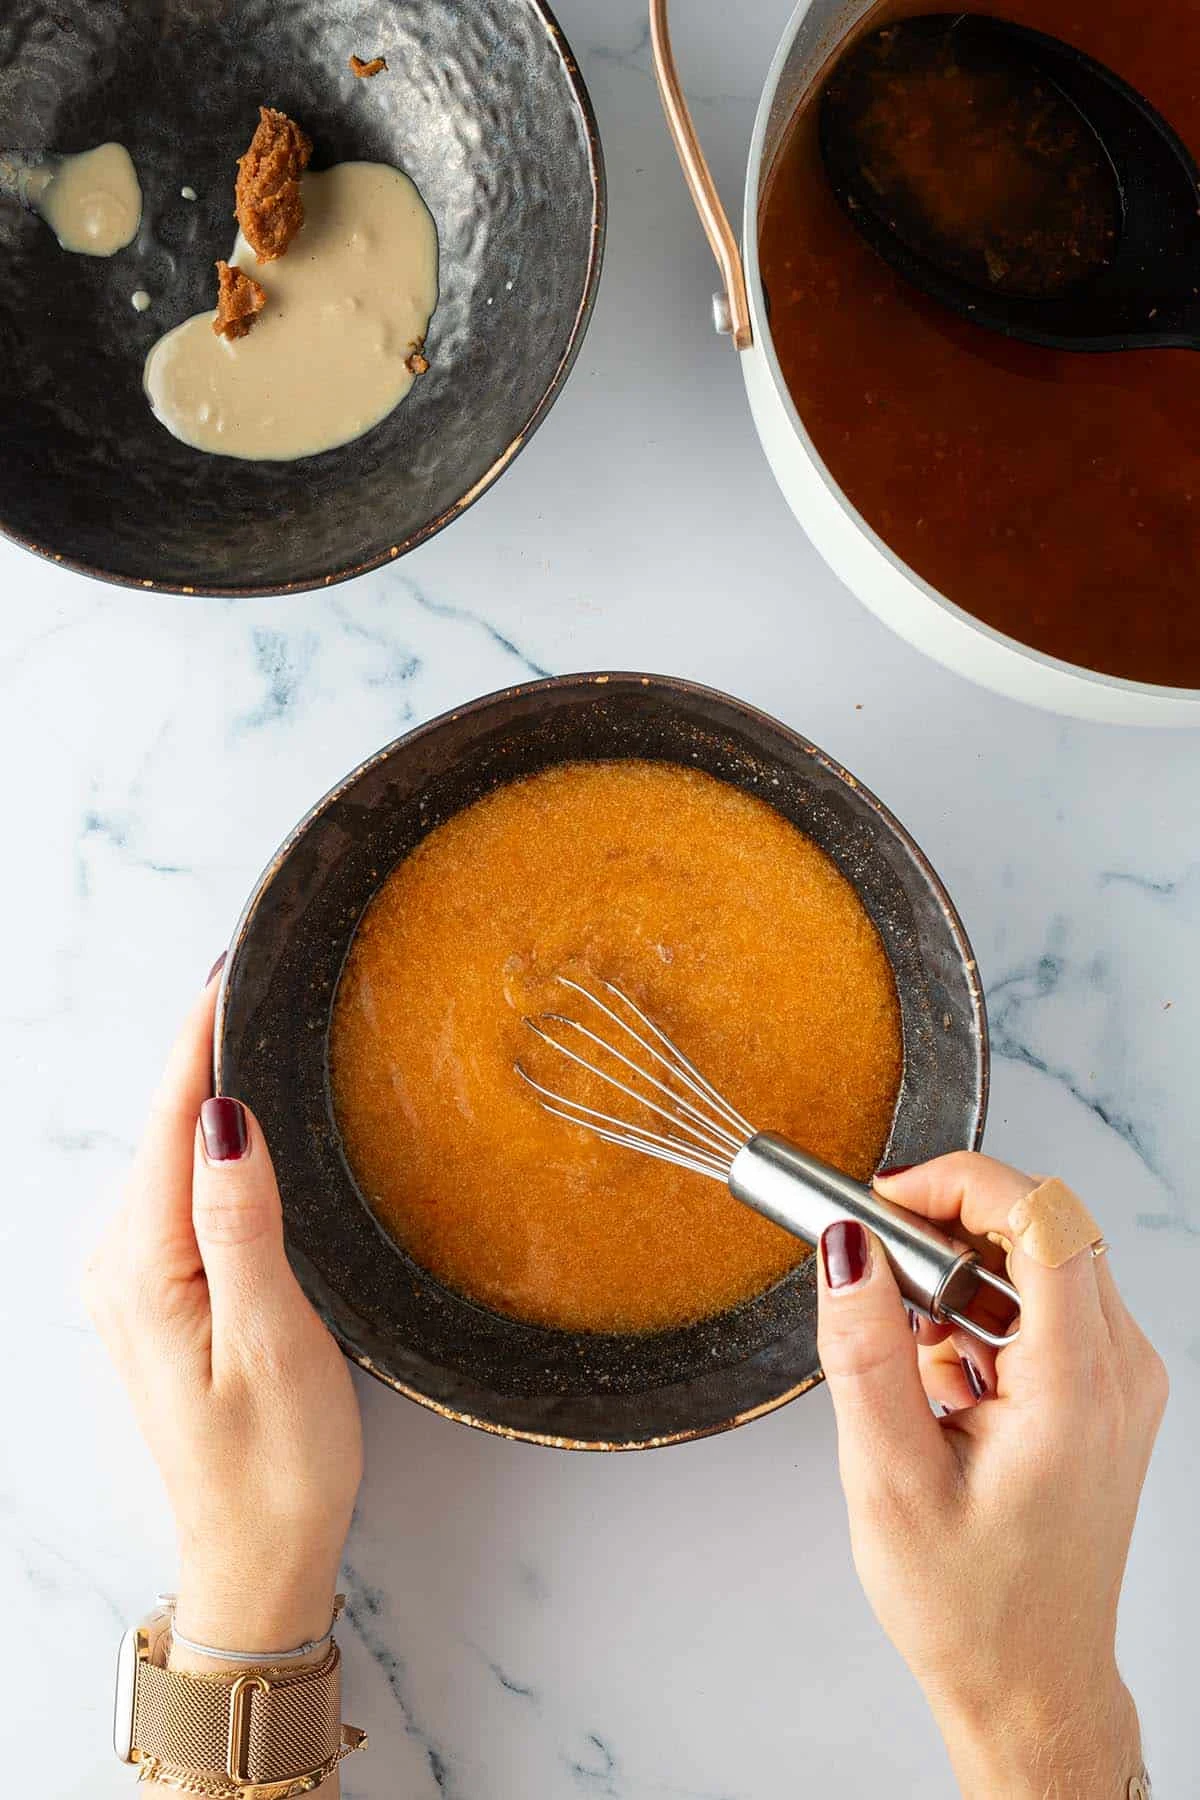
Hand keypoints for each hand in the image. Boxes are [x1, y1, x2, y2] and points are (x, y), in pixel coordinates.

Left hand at [84, 972, 362, 1663]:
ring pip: (170, 1156)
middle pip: (164, 1128)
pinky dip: (208, 1142)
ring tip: (257, 1025)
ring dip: (208, 1090)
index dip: (201, 1037)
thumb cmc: (277, 1464)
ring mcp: (133, 1281)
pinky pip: (177, 1192)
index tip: (233, 964)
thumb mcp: (274, 1341)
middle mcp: (121, 1265)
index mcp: (145, 1268)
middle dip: (206, 1047)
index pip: (172, 1120)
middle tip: (261, 976)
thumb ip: (243, 1224)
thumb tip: (225, 1117)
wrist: (257, 1557)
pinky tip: (242, 1122)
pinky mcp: (158, 1295)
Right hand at [816, 1153, 1166, 1799]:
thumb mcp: (888, 1479)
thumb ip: (863, 1351)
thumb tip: (844, 1245)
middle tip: (876, 1266)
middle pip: (1045, 1225)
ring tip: (911, 1356)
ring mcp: (1121, 1379)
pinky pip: (1047, 1303)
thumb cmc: (966, 1605)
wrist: (1030, 1683)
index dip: (959, 1183)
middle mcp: (1120, 1370)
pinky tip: (943, 1380)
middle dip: (949, 1224)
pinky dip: (983, 1313)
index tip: (883, 1201)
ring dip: (962, 1274)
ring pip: (1043, 1259)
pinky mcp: (1105, 1390)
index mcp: (1076, 1387)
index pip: (1044, 1217)